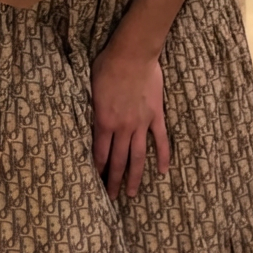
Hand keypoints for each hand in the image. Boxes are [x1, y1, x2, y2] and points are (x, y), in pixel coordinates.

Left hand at [91, 42, 169, 199]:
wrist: (133, 54)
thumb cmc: (107, 66)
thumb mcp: (91, 88)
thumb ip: (92, 108)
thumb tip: (89, 120)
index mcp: (104, 121)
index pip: (100, 153)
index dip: (98, 169)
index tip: (95, 183)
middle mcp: (123, 127)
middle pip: (118, 160)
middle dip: (113, 181)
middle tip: (111, 198)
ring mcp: (141, 123)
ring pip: (138, 156)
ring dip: (135, 176)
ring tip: (131, 193)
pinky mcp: (156, 115)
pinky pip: (161, 140)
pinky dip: (163, 156)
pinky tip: (163, 171)